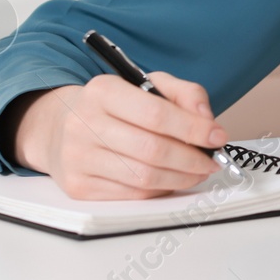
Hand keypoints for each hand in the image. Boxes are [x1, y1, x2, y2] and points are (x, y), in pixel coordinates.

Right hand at [7, 71, 227, 198]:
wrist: (61, 128)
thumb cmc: (115, 106)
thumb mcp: (147, 85)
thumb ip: (184, 94)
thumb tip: (207, 119)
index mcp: (102, 91)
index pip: (156, 113)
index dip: (193, 128)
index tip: (218, 136)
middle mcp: (83, 124)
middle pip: (152, 149)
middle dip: (192, 158)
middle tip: (213, 160)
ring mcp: (78, 158)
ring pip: (144, 177)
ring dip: (182, 178)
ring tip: (199, 171)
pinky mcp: (78, 186)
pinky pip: (133, 194)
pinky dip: (161, 189)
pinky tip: (173, 179)